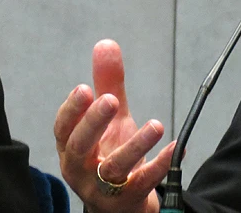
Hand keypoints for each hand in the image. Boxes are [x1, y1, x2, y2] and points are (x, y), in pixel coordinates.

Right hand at [54, 40, 173, 212]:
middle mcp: (80, 168)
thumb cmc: (110, 154)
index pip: (63, 128)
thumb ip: (108, 84)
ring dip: (135, 146)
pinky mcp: (126, 199)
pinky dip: (160, 165)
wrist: (121, 202)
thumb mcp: (110, 119)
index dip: (72, 110)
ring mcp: (101, 187)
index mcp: (72, 146)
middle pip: (81, 146)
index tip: (84, 89)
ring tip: (156, 125)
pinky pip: (142, 183)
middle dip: (94, 123)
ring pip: (113, 167)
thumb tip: (106, 44)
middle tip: (111, 100)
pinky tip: (176, 147)